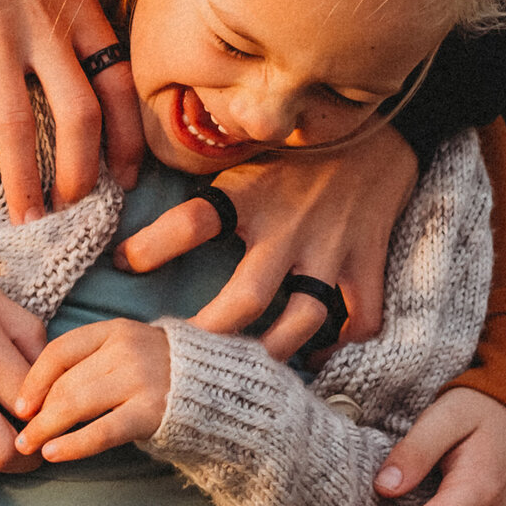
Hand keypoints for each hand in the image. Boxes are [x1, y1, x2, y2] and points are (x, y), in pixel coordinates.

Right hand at [0, 0, 143, 213]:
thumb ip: (65, 8)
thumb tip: (71, 58)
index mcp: (77, 6)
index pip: (120, 83)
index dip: (130, 137)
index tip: (129, 175)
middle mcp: (43, 27)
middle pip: (80, 118)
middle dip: (81, 176)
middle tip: (74, 211)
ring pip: (15, 125)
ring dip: (22, 180)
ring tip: (24, 219)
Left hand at [11, 319, 169, 461]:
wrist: (220, 387)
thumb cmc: (164, 373)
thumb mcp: (129, 351)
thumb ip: (93, 362)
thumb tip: (40, 393)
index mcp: (117, 330)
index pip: (60, 350)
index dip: (34, 379)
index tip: (18, 403)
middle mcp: (126, 349)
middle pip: (66, 381)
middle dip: (37, 411)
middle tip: (18, 434)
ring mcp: (140, 379)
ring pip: (77, 403)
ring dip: (45, 428)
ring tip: (28, 446)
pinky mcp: (152, 411)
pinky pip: (102, 430)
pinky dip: (73, 443)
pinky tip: (53, 453)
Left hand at [115, 120, 418, 357]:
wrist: (382, 128)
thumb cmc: (299, 142)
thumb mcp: (247, 144)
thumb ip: (203, 168)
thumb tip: (134, 186)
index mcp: (251, 194)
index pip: (193, 221)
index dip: (152, 245)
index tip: (122, 263)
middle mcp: (288, 227)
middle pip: (246, 299)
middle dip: (211, 338)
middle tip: (180, 363)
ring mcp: (331, 250)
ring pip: (303, 321)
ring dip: (273, 353)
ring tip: (244, 376)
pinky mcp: (366, 263)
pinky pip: (359, 320)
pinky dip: (339, 346)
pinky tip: (314, 358)